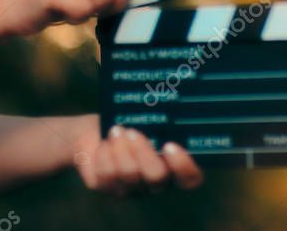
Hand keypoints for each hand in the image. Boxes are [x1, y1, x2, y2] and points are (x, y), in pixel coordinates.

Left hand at [73, 118, 203, 195]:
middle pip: (157, 178)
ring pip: (129, 176)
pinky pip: (107, 176)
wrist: (96, 130)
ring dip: (121, 149)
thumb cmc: (131, 118)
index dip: (183, 166)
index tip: (170, 145)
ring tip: (116, 130)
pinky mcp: (107, 187)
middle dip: (144, 153)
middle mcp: (155, 182)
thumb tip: (175, 99)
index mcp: (174, 165)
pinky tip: (105, 143)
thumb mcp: (149, 117)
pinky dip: (105, 155)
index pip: (190, 178)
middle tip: (133, 132)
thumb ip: (163, 117)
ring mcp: (131, 187)